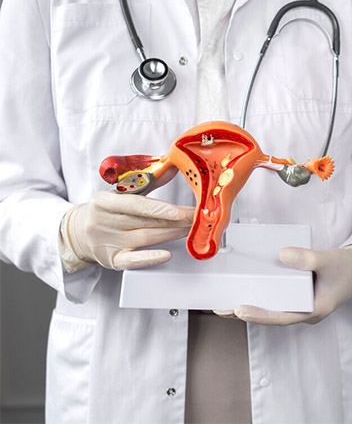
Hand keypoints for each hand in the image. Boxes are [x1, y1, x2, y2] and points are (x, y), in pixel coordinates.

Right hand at [58, 191, 193, 271]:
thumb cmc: (105, 210)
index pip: (135, 205)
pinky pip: (132, 260)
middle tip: (197, 218)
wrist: (77, 233)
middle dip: (175, 220)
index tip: (180, 211)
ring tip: (190, 229)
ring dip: (172, 234)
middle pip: (145, 222)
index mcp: (103, 201)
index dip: (159, 208)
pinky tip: (166, 254)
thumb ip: (148, 182)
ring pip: (145, 239)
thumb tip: (172, 167)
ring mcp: (106, 243)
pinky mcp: (111, 260)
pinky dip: (150, 258)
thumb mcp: (120, 193)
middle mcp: (103, 222)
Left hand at [221, 243, 351, 324]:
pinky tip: (245, 287)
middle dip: (245, 312)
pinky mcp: (298, 296)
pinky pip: (275, 298)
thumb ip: (308, 258)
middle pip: (270, 315)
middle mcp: (304, 312)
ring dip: (248, 304)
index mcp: (313, 311)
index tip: (239, 310)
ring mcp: (300, 305)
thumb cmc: (350, 267)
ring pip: (271, 308)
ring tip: (223, 301)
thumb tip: (282, 255)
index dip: (259, 315)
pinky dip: (260, 293)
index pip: (281, 317)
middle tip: (219, 308)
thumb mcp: (330, 260)